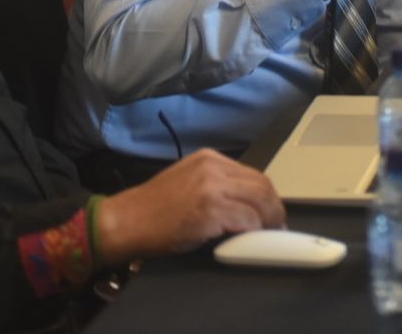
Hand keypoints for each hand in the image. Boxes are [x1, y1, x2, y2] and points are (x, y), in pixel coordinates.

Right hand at [91, 150, 284, 264]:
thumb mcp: (189, 183)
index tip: (271, 213)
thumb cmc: (153, 209)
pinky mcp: (210, 210)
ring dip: (268, 222)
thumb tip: (247, 203)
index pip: (253, 174)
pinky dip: (253, 232)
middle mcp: (213, 167)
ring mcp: (212, 187)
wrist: (126, 221)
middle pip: (262, 185)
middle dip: (274, 209)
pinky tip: (249, 241)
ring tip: (266, 236)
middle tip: (276, 228)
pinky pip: (247, 220)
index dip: (267, 197)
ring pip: (260, 201)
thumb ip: (217, 185)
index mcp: (209, 159)